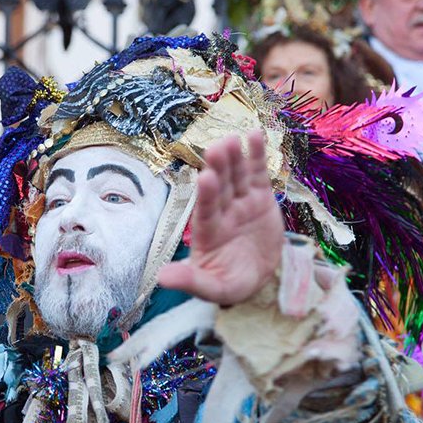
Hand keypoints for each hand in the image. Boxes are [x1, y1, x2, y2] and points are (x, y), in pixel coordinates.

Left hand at [158, 132, 284, 305]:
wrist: (261, 278)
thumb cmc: (231, 283)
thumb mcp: (213, 288)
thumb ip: (190, 281)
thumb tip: (161, 278)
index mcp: (208, 232)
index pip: (206, 211)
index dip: (207, 194)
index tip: (205, 177)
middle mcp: (222, 212)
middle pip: (220, 187)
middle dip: (219, 168)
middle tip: (216, 148)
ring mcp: (240, 202)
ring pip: (237, 176)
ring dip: (235, 157)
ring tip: (232, 138)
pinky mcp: (260, 197)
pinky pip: (257, 173)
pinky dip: (257, 155)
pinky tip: (255, 135)